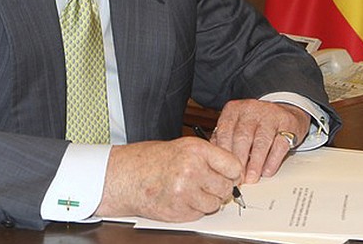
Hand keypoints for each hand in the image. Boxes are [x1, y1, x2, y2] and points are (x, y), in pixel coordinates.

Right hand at [95, 137, 241, 220]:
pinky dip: (194, 208)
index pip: (234, 166)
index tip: (229, 175)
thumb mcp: (184, 147)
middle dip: (219, 188)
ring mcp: (186, 192)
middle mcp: (192, 170)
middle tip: (206, 183)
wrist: (127, 176)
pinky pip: (200, 214)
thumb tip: (235, 172)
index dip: (233, 173)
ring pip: (215, 204)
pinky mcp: (179, 210)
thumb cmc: (153, 160)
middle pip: (227, 187)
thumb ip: (210, 158)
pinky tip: (181, 198)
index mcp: (196, 150)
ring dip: (207, 200)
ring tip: (190, 189)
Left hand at [212, 99, 309, 183]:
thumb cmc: (254, 123)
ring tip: (252, 178)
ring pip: (261, 141)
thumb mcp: (236, 125)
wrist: (283, 112)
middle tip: (238, 178)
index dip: (224, 153)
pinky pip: (279, 144)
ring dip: (255, 163)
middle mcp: (251, 109)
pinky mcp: (287, 123)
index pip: (225, 131)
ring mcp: (270, 115)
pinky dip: (272, 160)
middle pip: (242, 136)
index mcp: (233, 109)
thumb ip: (224, 139)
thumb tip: (217, 160)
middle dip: (239, 160)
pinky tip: (267, 171)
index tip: (224, 170)